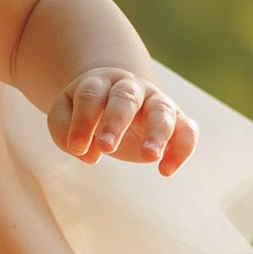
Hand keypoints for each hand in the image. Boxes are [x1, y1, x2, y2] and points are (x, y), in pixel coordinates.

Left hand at [47, 67, 195, 175]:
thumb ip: (65, 133)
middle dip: (116, 122)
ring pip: (162, 111)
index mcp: (100, 83)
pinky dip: (183, 147)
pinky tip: (166, 170)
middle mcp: (131, 88)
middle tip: (106, 147)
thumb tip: (88, 154)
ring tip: (150, 157)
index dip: (82, 122)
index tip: (76, 148)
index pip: (90, 96)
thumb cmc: (87, 112)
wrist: (115, 99)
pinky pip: (187, 129)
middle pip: (126, 98)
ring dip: (157, 133)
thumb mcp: (64, 117)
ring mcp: (156, 102)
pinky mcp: (175, 120)